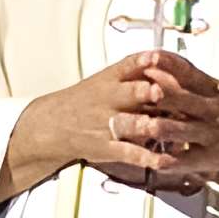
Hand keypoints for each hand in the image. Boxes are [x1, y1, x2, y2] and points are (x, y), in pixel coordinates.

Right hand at [0, 56, 184, 201]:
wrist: (52, 125)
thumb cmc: (86, 101)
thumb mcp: (105, 78)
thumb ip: (135, 71)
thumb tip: (167, 61)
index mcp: (110, 79)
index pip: (128, 65)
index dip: (142, 61)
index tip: (155, 57)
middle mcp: (109, 100)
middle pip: (129, 93)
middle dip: (144, 92)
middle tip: (158, 91)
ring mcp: (107, 124)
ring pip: (129, 123)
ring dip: (146, 125)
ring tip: (158, 127)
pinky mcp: (106, 148)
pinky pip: (129, 153)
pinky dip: (147, 158)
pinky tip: (164, 160)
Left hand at [140, 52, 218, 189]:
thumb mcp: (212, 86)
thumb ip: (185, 78)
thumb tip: (152, 65)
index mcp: (210, 90)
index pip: (188, 73)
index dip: (168, 66)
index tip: (148, 60)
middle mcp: (210, 110)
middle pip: (180, 100)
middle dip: (155, 97)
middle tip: (129, 95)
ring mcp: (209, 134)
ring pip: (180, 129)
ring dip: (157, 128)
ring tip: (136, 126)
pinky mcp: (208, 157)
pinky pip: (187, 160)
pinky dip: (169, 160)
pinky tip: (152, 160)